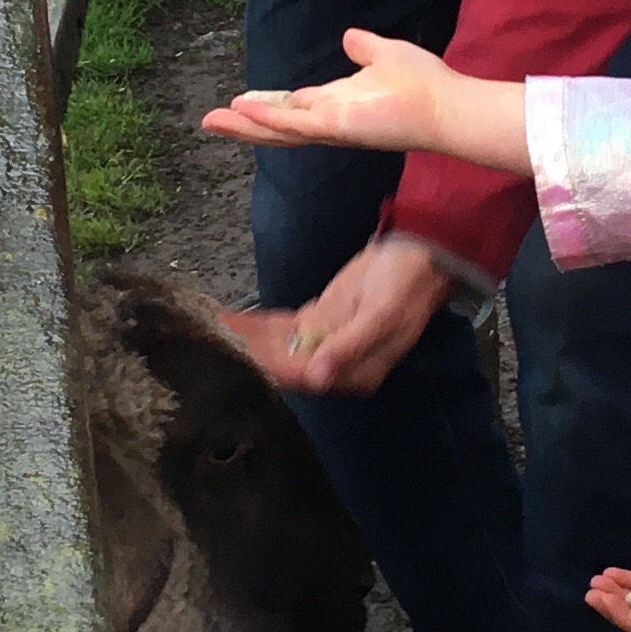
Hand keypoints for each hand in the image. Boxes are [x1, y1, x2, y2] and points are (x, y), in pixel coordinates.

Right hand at [205, 29, 531, 173]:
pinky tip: (244, 112)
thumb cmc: (424, 84)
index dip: (267, 106)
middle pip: (279, 126)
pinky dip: (269, 120)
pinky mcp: (338, 127)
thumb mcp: (384, 54)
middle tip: (212, 120)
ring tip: (213, 121)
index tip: (241, 102)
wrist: (447, 105)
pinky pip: (296, 124)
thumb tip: (349, 37)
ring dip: (246, 127)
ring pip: (280, 131)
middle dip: (245, 124)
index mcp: (338, 103)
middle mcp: (330, 120)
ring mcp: (332, 127)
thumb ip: (364, 48)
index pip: (294, 107)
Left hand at [229, 237, 451, 395]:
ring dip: (250, 340)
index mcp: (356, 372)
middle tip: (211, 339)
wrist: (419, 254)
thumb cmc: (405, 287)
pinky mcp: (319, 320)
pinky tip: (233, 321)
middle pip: (285, 364)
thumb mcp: (381, 316)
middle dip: (250, 353)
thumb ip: (348, 346)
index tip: (235, 355)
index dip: (267, 366)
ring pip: (280, 347)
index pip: (302, 376)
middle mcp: (337, 364)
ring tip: (213, 329)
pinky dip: (261, 326)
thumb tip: (315, 377)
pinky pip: (285, 329)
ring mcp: (325, 341)